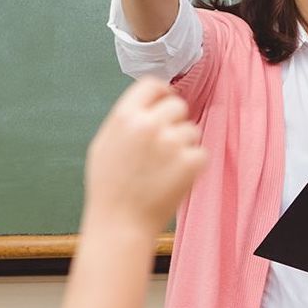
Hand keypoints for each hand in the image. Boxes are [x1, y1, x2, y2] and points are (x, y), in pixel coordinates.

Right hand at [84, 78, 206, 233]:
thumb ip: (127, 120)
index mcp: (125, 116)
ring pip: (191, 130)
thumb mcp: (105, 143)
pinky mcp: (190, 162)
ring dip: (184, 145)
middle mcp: (149, 125)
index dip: (162, 93)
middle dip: (175, 122)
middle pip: (178, 105)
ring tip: (166, 168)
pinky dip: (193, 165)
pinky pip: (202, 153)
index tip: (165, 103)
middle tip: (166, 144)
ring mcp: (172, 143)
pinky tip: (176, 178)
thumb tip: (148, 103)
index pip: (152, 84)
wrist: (120, 223)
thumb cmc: (109, 187)